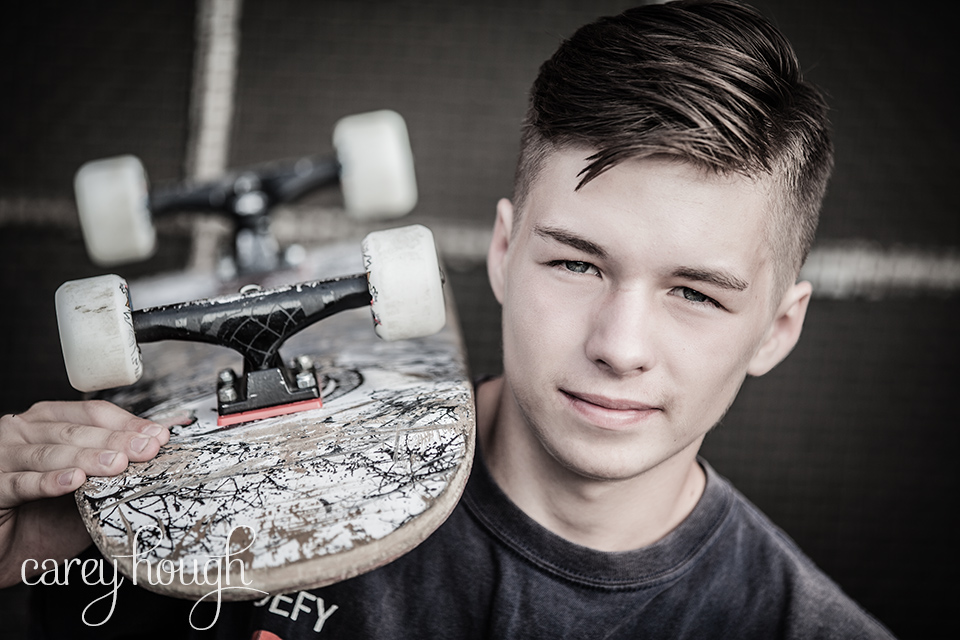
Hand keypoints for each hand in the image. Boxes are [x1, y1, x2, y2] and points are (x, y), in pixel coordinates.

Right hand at [0, 400, 168, 586]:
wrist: (4, 552)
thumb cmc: (42, 517)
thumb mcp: (88, 489)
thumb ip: (115, 468)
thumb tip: (159, 446)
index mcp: (47, 422)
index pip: (92, 413)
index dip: (127, 423)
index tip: (158, 436)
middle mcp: (22, 432)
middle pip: (76, 430)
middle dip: (116, 440)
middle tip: (146, 450)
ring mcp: (2, 456)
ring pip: (50, 453)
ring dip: (88, 458)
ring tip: (116, 464)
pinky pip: (21, 483)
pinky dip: (48, 481)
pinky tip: (73, 481)